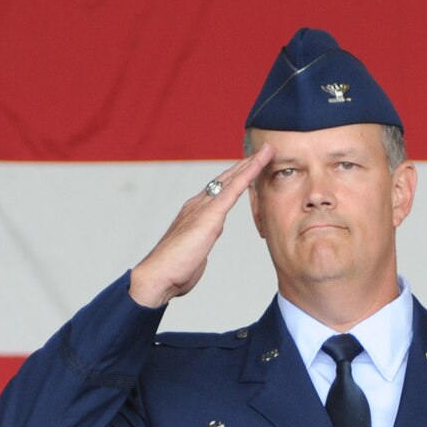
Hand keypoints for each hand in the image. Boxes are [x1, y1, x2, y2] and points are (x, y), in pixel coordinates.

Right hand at [128, 147, 273, 307]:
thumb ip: (201, 244)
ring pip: (232, 179)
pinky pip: (235, 188)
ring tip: (266, 151)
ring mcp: (204, 207)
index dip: (233, 180)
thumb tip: (205, 241)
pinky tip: (260, 163)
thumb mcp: (193, 254)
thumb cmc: (174, 270)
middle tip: (261, 153)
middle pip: (226, 180)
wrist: (159, 274)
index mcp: (195, 214)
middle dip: (243, 166)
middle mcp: (199, 205)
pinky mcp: (211, 214)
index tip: (246, 171)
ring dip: (250, 164)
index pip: (218, 192)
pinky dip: (249, 173)